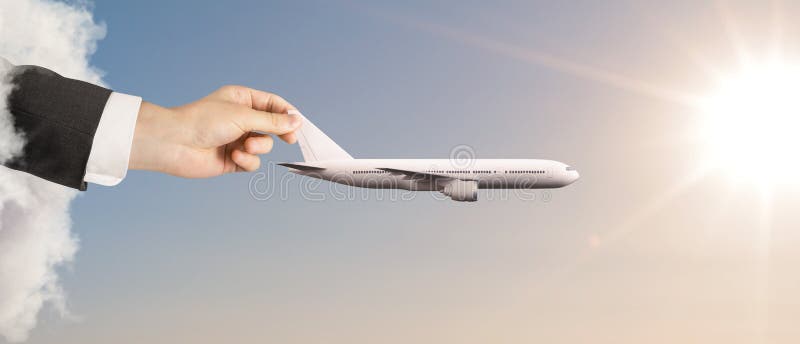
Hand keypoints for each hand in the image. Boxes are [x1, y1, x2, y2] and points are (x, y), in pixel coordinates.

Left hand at [129, 85, 300, 176]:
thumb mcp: (243, 116)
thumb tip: (297, 121)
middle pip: (272, 126)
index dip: (287, 114)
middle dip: (278, 133)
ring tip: (245, 147)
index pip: (272, 104)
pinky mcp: (233, 159)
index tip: (299, 125)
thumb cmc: (203, 122)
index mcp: (241, 99)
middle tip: (289, 139)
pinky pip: (252, 162)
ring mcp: (237, 139)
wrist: (175, 143)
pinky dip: (247, 161)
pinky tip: (235, 157)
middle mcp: (240, 118)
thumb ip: (272, 121)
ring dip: (258, 148)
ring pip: (263, 146)